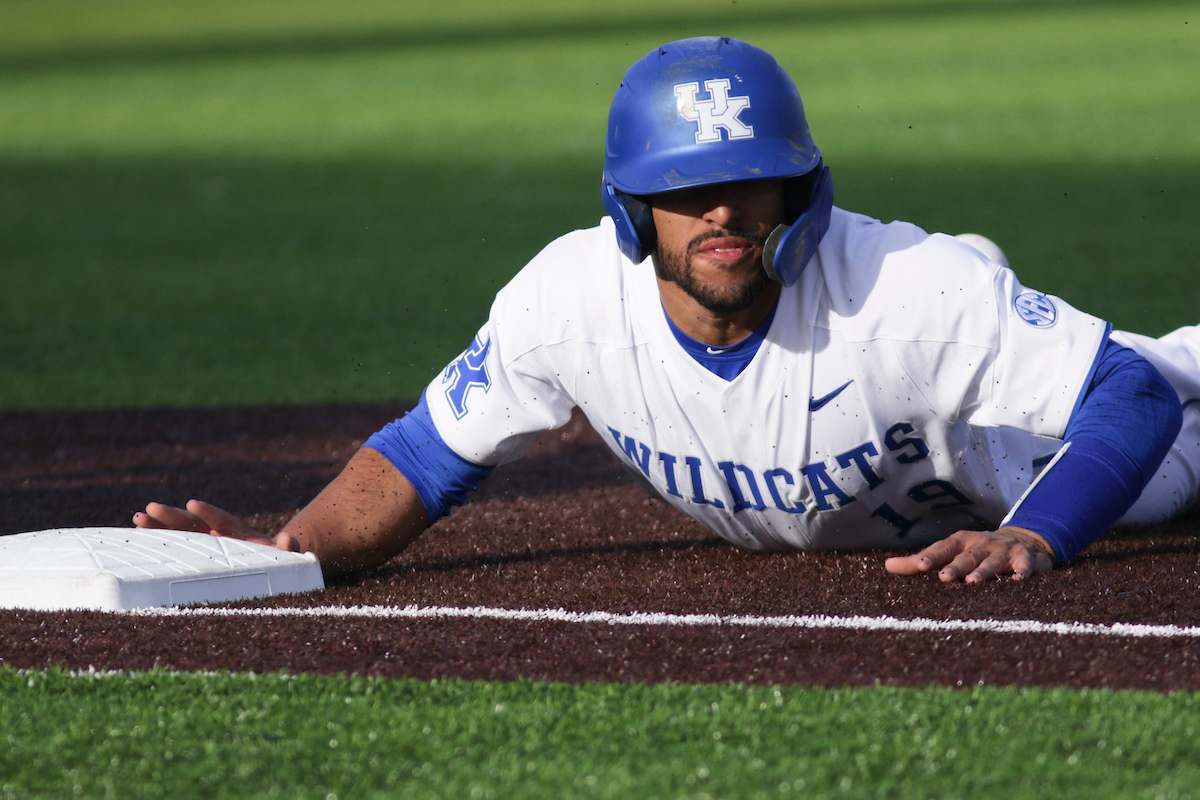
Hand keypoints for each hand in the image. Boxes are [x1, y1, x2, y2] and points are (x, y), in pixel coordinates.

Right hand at [133, 499, 298, 552]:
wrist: (265, 563)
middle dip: (172, 515)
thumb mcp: (283, 555)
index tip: (194, 504)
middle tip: (150, 508)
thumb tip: (286, 540)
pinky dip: (157, 539)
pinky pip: (173, 544)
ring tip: (137, 518)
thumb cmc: (274, 560)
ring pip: (178, 530)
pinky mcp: (194, 551)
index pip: (222, 518)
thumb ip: (287, 548)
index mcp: (238, 531)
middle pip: (193, 521)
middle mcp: (216, 532)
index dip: (209, 512)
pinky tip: (136, 535)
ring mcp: (203, 541)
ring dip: (158, 524)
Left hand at [884, 526, 1054, 582]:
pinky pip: (1025, 565)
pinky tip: (1018, 580)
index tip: (919, 566)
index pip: (943, 548)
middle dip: (955, 567)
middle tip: (943, 577)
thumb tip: (886, 567)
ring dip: (984, 571)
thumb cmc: (975, 551)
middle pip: (966, 556)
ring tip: (973, 582)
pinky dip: (1022, 571)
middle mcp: (981, 544)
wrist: (1021, 540)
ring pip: (993, 562)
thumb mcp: (949, 552)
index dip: (932, 556)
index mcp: (960, 542)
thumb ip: (918, 561)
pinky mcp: (1025, 559)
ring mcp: (1004, 550)